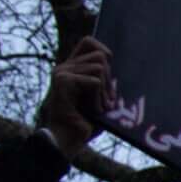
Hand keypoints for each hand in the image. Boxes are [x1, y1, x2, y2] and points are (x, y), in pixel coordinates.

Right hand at [37, 37, 111, 151]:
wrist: (67, 140)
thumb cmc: (85, 122)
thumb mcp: (99, 97)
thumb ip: (104, 80)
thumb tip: (119, 65)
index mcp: (71, 68)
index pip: (88, 42)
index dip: (103, 49)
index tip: (111, 70)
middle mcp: (64, 67)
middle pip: (100, 56)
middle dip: (110, 80)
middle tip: (109, 102)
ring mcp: (61, 72)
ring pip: (99, 67)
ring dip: (106, 91)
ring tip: (102, 108)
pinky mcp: (62, 81)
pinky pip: (94, 81)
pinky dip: (99, 98)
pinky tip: (95, 111)